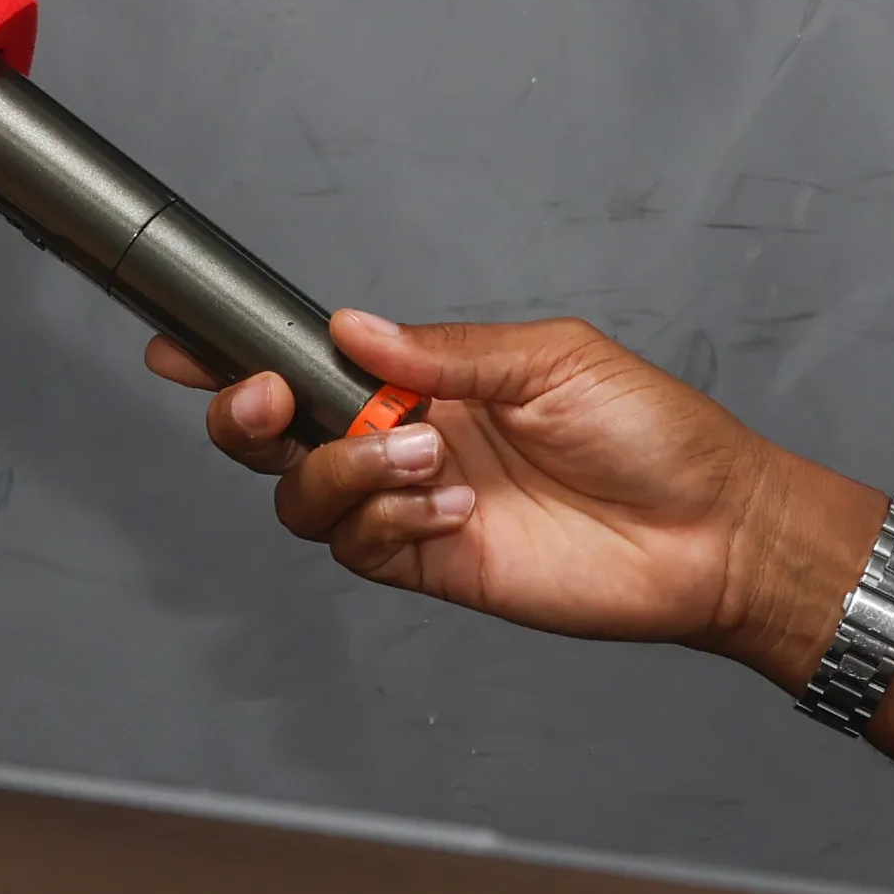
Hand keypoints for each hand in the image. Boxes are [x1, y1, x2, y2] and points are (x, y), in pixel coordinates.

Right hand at [153, 308, 876, 674]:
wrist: (711, 530)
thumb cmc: (654, 434)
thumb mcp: (553, 360)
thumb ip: (444, 352)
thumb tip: (350, 328)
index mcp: (430, 380)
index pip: (316, 364)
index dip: (241, 355)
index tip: (181, 343)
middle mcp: (407, 442)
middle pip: (279, 439)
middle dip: (250, 418)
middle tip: (274, 404)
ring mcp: (415, 507)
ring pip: (306, 499)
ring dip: (344, 473)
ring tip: (427, 460)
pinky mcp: (434, 565)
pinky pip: (361, 548)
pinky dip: (386, 522)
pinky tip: (451, 510)